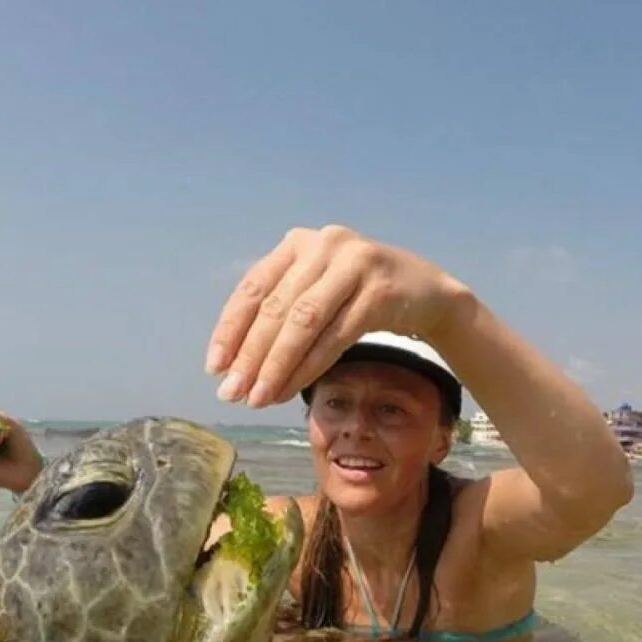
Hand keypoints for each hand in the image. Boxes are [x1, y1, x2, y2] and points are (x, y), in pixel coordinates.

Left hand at [205, 224, 470, 407]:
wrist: (427, 290)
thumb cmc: (361, 295)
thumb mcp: (317, 291)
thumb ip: (282, 312)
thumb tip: (236, 365)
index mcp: (296, 243)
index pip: (253, 288)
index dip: (231, 330)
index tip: (215, 367)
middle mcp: (322, 245)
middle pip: (276, 308)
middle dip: (250, 355)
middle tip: (232, 393)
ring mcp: (353, 264)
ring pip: (303, 323)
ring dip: (277, 365)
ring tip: (259, 397)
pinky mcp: (378, 290)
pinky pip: (335, 336)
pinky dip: (310, 366)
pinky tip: (292, 389)